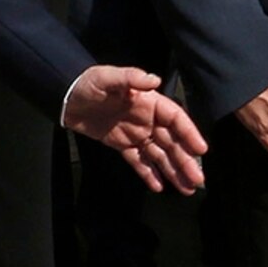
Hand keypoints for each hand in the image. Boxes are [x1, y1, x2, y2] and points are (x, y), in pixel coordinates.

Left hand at [60, 67, 206, 194]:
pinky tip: (159, 187)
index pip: (176, 119)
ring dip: (173, 171)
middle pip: (172, 142)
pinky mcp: (122, 144)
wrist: (66, 97)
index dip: (189, 134)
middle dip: (185, 161)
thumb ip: (131, 78)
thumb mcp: (108, 77)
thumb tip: (154, 80)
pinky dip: (148, 173)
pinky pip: (138, 161)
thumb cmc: (89, 83)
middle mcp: (147, 119)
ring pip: (159, 155)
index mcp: (150, 102)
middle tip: (198, 180)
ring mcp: (136, 133)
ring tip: (186, 189)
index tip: (201, 150)